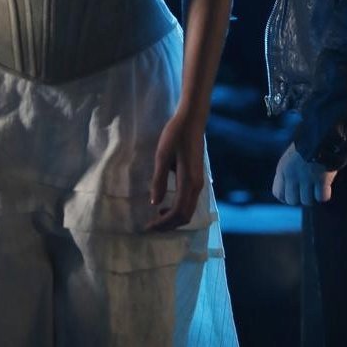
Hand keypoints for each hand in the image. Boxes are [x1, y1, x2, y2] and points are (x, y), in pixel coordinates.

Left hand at [148, 113, 204, 230]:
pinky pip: (189, 201)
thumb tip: (154, 203)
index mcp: (188, 181)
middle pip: (185, 215)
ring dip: (174, 218)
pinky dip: (178, 209)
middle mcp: (197, 185)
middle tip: (151, 226)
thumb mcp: (162, 156)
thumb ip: (159, 180)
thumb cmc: (175, 135)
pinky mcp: (197, 178)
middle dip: (168, 225)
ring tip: (157, 217)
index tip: (147, 227)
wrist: (192, 120)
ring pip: (189, 209)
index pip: (178, 212)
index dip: (163, 223)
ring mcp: (199, 182)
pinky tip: (166, 204)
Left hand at [272, 143, 337, 205]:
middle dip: (301, 197)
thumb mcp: (291, 156)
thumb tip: (292, 188)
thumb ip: (288, 171)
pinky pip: (322, 197)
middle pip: (292, 200)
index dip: (286, 197)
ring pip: (307, 201)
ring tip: (319, 186)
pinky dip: (325, 194)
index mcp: (282, 168)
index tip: (295, 193)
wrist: (323, 132)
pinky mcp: (321, 179)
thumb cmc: (308, 143)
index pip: (278, 193)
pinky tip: (327, 186)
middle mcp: (292, 175)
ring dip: (314, 196)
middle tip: (309, 189)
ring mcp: (306, 178)